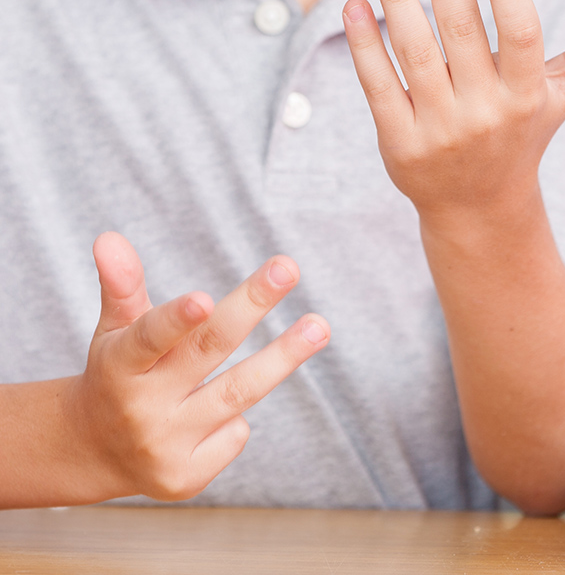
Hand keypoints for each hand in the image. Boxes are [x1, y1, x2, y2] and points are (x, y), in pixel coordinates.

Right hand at [64, 232, 328, 501]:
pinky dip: (237, 418)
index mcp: (119, 364)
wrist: (94, 451)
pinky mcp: (184, 478)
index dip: (176, 320)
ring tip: (320, 326)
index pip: (149, 338)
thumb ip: (123, 285)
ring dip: (282, 358)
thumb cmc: (119, 371)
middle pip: (208, 350)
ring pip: (236, 394)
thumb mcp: (116, 329)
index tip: (204, 299)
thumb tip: (109, 238)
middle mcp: (140, 406)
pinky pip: (234, 434)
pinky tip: (224, 410)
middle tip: (288, 267)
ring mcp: (162, 445)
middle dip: (250, 306)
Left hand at [342, 0, 564, 224]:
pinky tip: (355, 4)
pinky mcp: (399, 144)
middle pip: (460, 32)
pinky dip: (364, 44)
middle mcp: (486, 112)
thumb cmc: (522, 134)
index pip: (520, 35)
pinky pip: (377, 85)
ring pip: (415, 53)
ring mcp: (439, 130)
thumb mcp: (561, 96)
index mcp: (527, 95)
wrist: (478, 209)